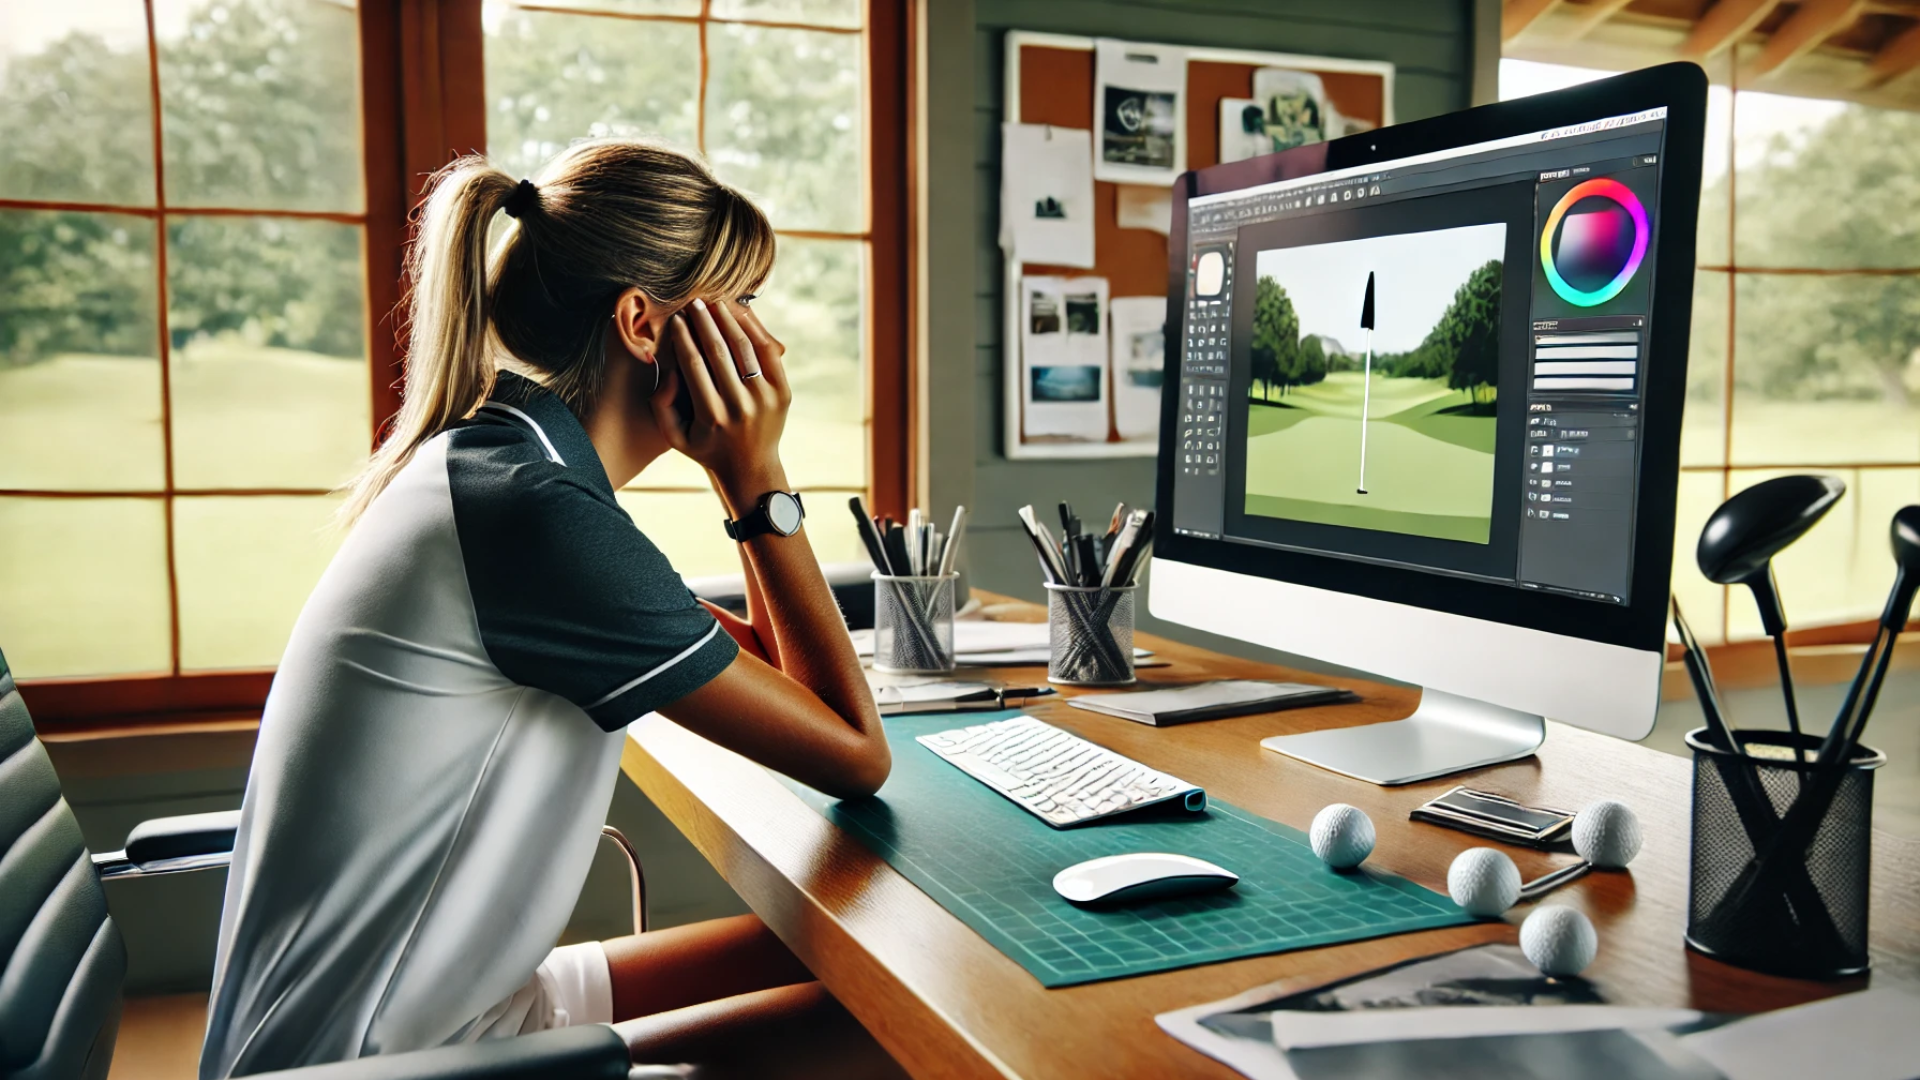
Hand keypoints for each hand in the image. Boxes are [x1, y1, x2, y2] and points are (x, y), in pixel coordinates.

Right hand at [651, 298, 792, 503]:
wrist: (750, 467)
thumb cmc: (706, 447)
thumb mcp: (675, 435)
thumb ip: (661, 403)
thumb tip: (669, 368)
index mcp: (711, 415)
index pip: (693, 363)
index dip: (683, 337)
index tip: (676, 318)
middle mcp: (740, 405)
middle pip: (718, 350)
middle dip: (704, 321)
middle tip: (694, 302)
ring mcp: (765, 398)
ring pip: (744, 347)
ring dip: (728, 321)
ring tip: (715, 304)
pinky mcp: (782, 392)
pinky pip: (768, 352)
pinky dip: (754, 331)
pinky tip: (740, 316)